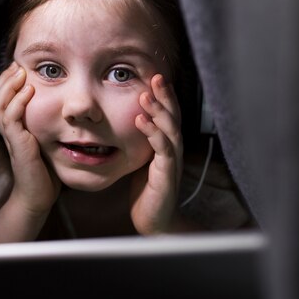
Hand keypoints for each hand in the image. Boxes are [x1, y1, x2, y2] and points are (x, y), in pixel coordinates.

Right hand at [0, 62, 60, 216]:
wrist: (38, 195)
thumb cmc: (44, 170)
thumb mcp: (45, 140)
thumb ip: (46, 124)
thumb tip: (63, 107)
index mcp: (12, 128)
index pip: (1, 99)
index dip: (6, 82)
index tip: (18, 67)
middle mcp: (8, 131)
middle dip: (4, 79)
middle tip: (16, 64)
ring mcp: (11, 138)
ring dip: (9, 87)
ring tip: (20, 73)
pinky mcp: (17, 145)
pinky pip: (11, 120)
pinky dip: (18, 103)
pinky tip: (28, 91)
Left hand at [130, 74, 182, 234]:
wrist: (155, 221)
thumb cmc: (147, 192)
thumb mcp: (141, 162)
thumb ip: (139, 144)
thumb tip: (125, 124)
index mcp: (167, 146)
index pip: (168, 116)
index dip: (164, 97)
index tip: (154, 78)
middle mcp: (174, 151)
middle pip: (173, 117)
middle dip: (165, 96)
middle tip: (155, 77)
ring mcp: (172, 162)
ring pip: (170, 130)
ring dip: (158, 111)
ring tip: (146, 95)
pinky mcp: (167, 175)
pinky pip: (163, 150)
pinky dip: (153, 133)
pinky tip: (142, 121)